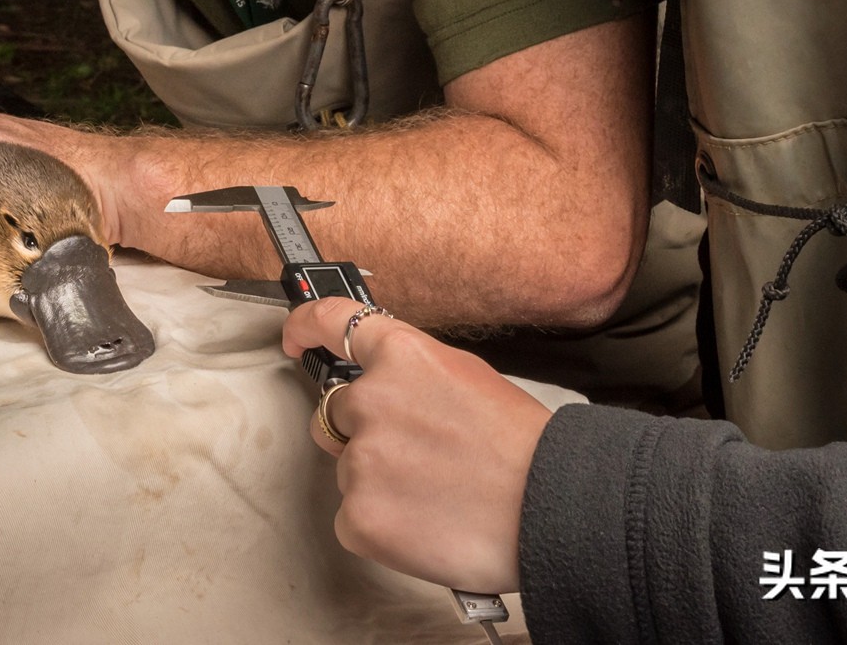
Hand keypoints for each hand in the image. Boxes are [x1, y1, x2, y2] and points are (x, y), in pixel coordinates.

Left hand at [282, 298, 552, 594]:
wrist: (551, 509)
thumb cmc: (525, 449)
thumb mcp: (468, 379)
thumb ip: (413, 374)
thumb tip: (381, 383)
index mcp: (402, 357)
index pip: (333, 322)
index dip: (306, 326)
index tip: (295, 337)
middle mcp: (371, 400)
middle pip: (336, 411)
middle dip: (362, 431)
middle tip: (415, 457)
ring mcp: (361, 460)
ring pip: (350, 470)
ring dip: (380, 482)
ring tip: (436, 495)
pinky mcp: (359, 517)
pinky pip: (353, 518)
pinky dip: (382, 525)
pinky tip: (424, 524)